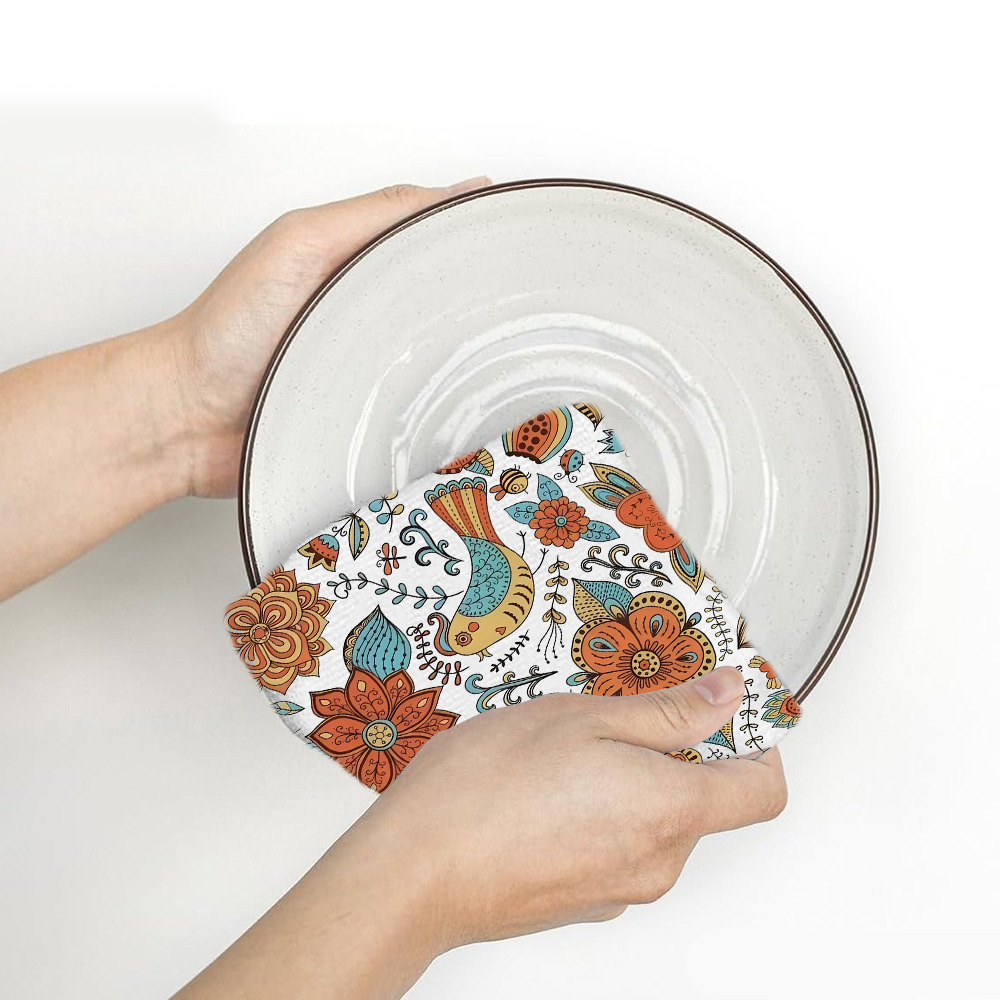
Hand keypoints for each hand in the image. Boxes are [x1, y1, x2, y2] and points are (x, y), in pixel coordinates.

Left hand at [167, 177, 490, 497]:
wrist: (185, 418)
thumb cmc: (225, 331)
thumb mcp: (301, 245)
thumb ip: (372, 216)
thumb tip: (451, 193)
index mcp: (352, 263)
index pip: (429, 237)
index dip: (473, 232)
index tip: (517, 230)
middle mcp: (363, 314)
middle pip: (441, 301)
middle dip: (480, 304)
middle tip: (521, 304)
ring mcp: (365, 368)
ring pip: (436, 360)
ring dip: (460, 363)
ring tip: (499, 360)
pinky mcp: (364, 419)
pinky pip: (414, 412)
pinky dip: (434, 411)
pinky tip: (454, 410)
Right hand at [179, 668, 786, 998]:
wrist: (416, 871)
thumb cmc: (489, 788)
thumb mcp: (583, 718)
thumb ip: (667, 713)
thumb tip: (728, 697)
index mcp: (671, 810)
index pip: (763, 790)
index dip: (757, 744)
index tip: (724, 710)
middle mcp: (658, 862)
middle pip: (702, 802)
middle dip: (671, 754)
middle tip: (611, 713)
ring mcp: (620, 889)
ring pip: (652, 822)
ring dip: (627, 782)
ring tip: (562, 751)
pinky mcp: (584, 901)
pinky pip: (615, 847)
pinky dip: (598, 814)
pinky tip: (542, 789)